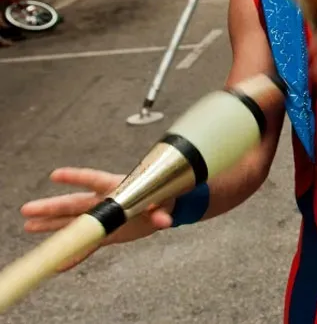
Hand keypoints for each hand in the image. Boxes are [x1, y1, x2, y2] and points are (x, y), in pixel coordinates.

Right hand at [20, 168, 172, 270]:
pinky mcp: (107, 233)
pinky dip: (75, 254)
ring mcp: (103, 217)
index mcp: (117, 187)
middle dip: (51, 206)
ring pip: (73, 222)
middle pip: (74, 203)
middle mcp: (105, 201)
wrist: (165, 208)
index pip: (94, 179)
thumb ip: (160, 211)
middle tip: (28, 209)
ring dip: (52, 225)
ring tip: (29, 225)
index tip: (55, 175)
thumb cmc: (164, 196)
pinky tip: (59, 263)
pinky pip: (88, 244)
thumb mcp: (165, 200)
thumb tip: (163, 220)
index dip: (76, 177)